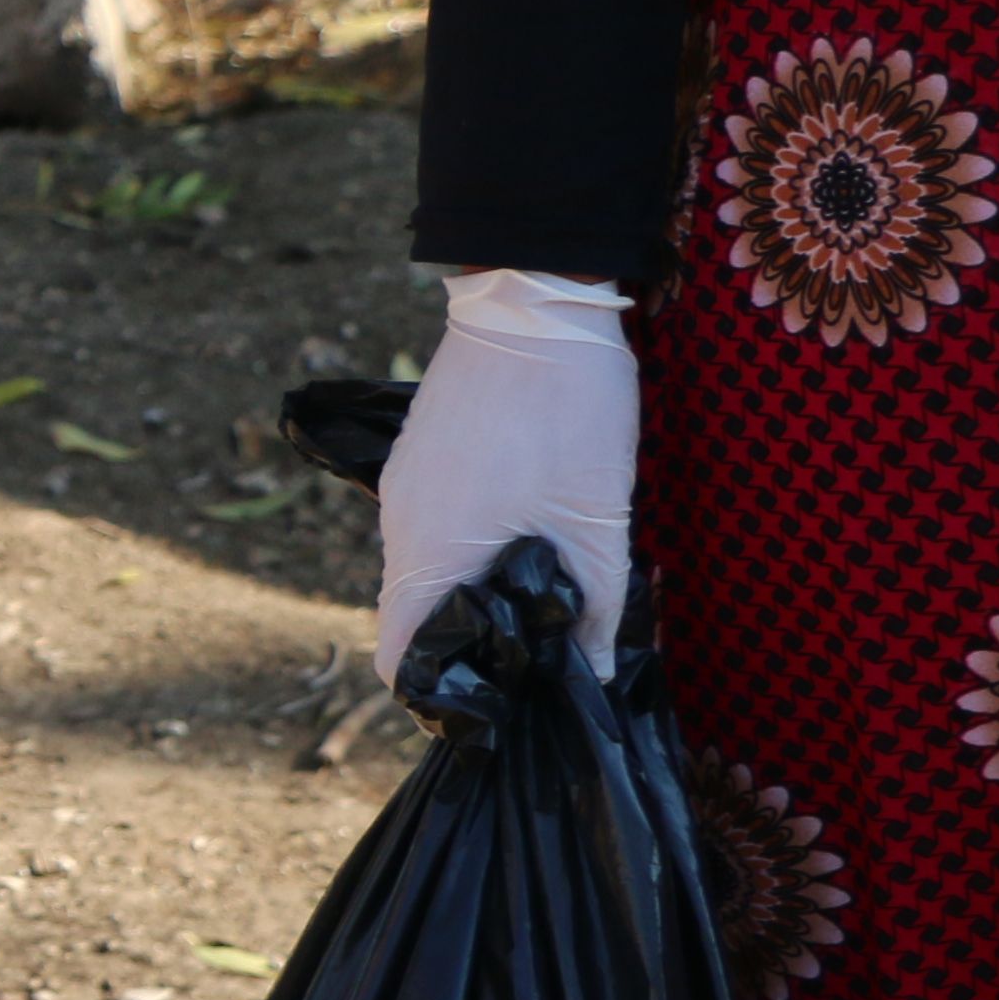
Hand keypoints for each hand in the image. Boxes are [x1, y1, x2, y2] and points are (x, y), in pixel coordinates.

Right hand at [375, 269, 635, 686]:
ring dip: (474, 589)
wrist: (534, 297)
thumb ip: (596, 607)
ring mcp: (404, 488)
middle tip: (542, 649)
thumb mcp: (599, 518)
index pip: (399, 659)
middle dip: (470, 643)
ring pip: (428, 570)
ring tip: (543, 585)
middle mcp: (401, 526)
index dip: (440, 695)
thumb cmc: (568, 410)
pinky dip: (470, 546)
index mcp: (432, 552)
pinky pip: (434, 527)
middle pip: (415, 617)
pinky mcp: (419, 457)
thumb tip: (596, 679)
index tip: (496, 702)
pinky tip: (525, 527)